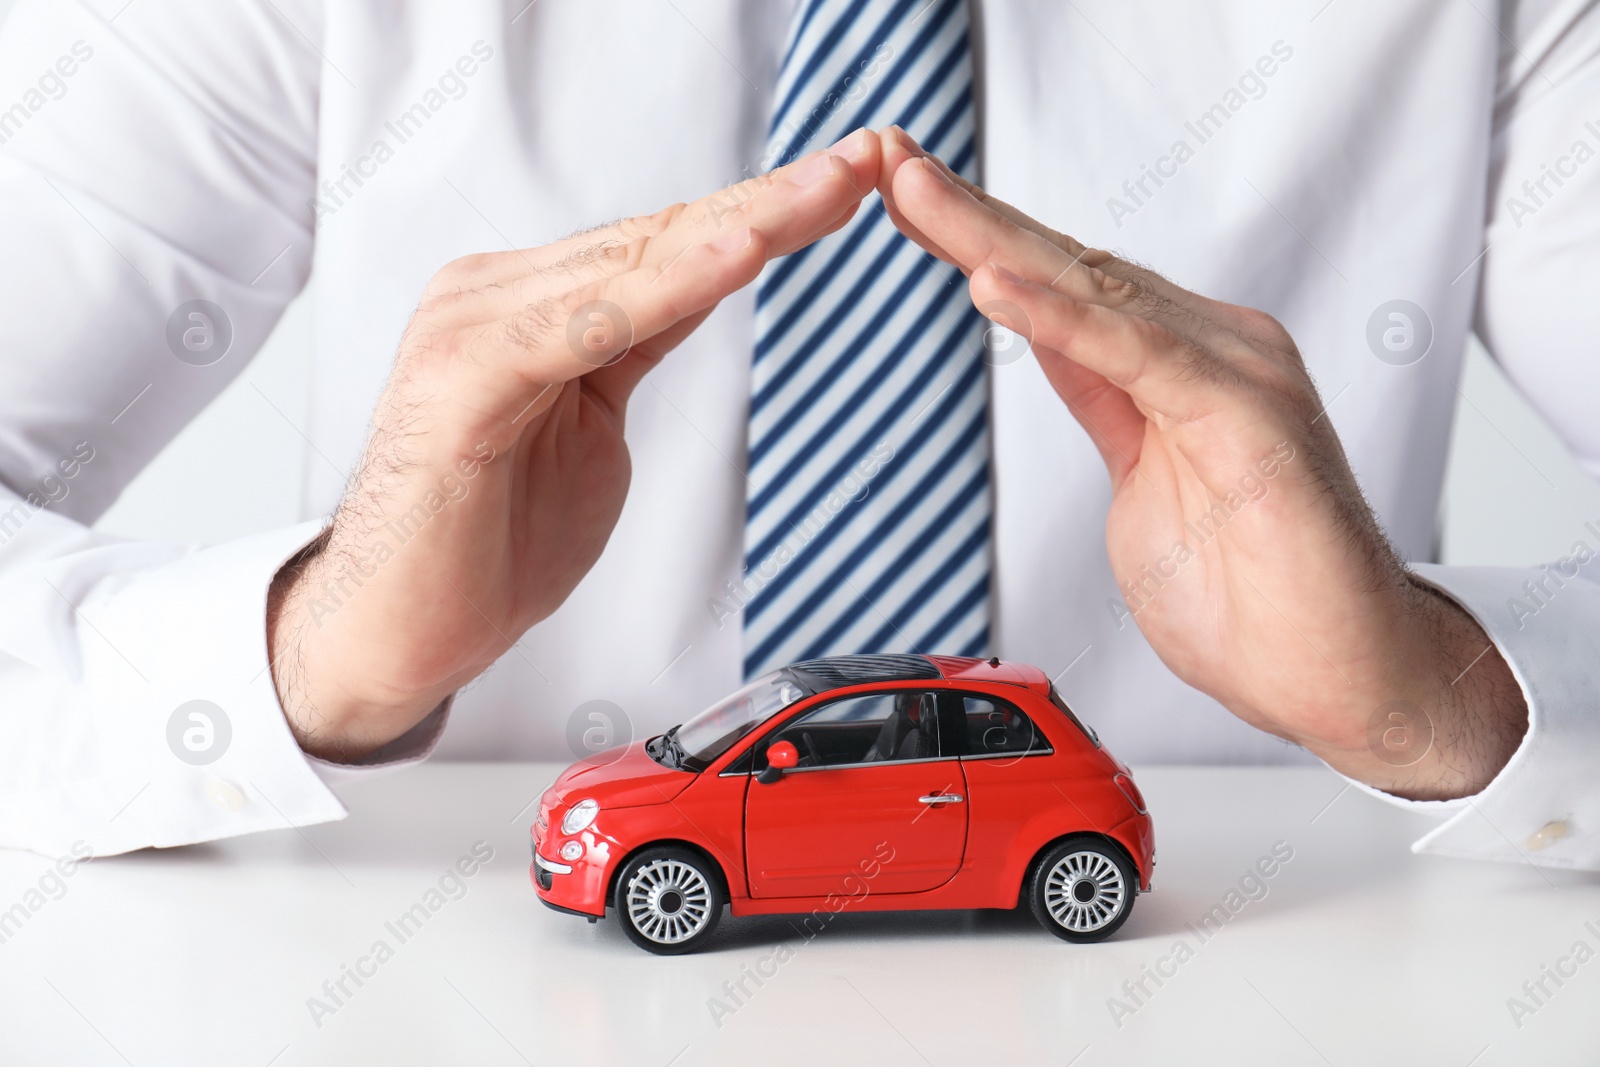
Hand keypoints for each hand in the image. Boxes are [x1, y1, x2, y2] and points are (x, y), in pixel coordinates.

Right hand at [268, 130, 882, 759]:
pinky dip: (669, 286)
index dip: (763, 212)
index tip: (848, 188)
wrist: (395, 628)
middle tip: (864, 164)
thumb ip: (632, 345)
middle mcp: (497, 295)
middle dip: (773, 201)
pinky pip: (587, 324)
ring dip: (742, 224)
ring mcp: (475, 328)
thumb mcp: (591, 423)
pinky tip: (738, 252)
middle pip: (660, 236)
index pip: (665, 243)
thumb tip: (696, 286)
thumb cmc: (486, 538)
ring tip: (826, 191)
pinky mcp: (468, 381)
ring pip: (634, 264)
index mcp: (528, 303)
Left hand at [876, 127, 1526, 799]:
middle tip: (892, 170)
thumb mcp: (1140, 481)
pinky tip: (995, 285)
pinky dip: (1060, 319)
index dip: (981, 242)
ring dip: (996, 243)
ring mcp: (1234, 375)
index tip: (907, 207)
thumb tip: (1055, 344)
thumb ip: (1104, 403)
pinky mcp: (1244, 416)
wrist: (1342, 677)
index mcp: (1181, 366)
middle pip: (1070, 270)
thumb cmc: (1256, 598)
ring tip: (919, 201)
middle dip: (971, 219)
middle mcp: (1211, 351)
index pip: (1064, 288)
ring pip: (1094, 292)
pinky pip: (1136, 354)